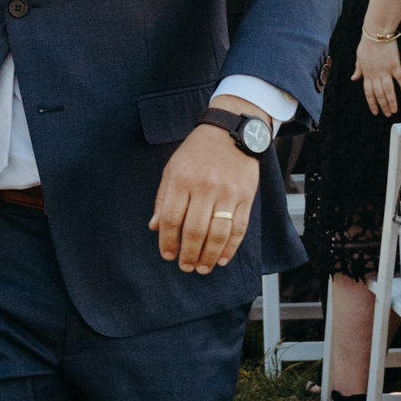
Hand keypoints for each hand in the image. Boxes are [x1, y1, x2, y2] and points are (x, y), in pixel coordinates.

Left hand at [150, 123, 258, 270]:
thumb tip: (155, 228)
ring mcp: (227, 193)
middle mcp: (204, 187)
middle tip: (185, 267)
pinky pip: (238, 228)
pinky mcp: (245, 197)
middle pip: (194, 231)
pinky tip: (222, 259)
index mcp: (182, 180)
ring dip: (209, 256)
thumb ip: (163, 198)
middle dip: (188, 254)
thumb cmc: (197, 152)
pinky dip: (230, 248)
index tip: (167, 254)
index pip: (171, 219)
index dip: (167, 241)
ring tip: (202, 268)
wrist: (230, 132)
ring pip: (217, 234)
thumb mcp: (173, 169)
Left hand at [355, 31, 400, 113]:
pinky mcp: (395, 65)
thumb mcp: (359, 57)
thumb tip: (354, 78)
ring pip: (388, 90)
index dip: (372, 103)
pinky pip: (400, 79)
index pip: (368, 92)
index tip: (375, 112)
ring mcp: (386, 70)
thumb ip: (358, 69)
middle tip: (388, 114)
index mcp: (366, 73)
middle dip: (383, 106)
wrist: (376, 33)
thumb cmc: (367, 44)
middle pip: (379, 94)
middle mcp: (376, 74)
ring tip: (394, 110)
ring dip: (391, 101)